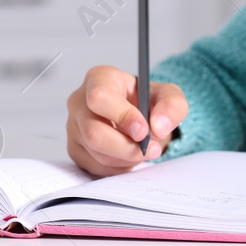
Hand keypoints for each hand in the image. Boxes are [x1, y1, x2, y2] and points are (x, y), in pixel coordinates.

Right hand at [66, 65, 187, 176]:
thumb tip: (159, 127)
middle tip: (151, 149)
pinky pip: (95, 166)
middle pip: (94, 132)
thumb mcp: (168, 96)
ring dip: (126, 158)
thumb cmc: (147, 101)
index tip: (144, 130)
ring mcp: (74, 127)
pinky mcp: (76, 149)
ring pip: (96, 153)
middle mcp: (80, 102)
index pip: (100, 97)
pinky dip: (118, 167)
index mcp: (99, 79)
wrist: (138, 117)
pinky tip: (128, 155)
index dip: (122, 116)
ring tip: (143, 149)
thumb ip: (171, 106)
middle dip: (127, 147)